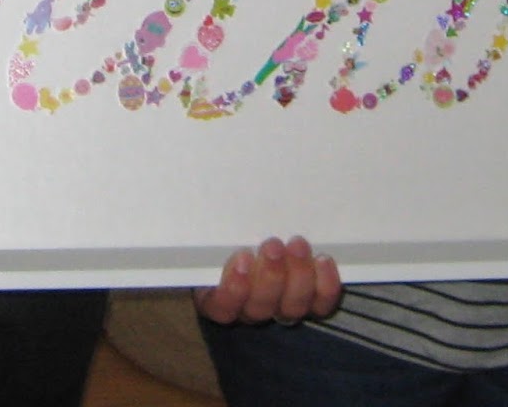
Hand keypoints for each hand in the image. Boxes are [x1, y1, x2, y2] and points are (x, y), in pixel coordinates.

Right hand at [193, 236, 341, 325]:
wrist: (261, 227)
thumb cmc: (231, 227)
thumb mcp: (216, 230)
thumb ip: (203, 225)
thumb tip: (182, 199)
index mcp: (219, 295)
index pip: (222, 306)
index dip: (233, 289)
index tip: (241, 259)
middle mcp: (251, 307)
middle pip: (259, 308)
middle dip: (269, 276)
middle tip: (273, 245)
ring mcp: (282, 307)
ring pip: (291, 308)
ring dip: (297, 277)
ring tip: (297, 245)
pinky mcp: (311, 302)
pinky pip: (320, 304)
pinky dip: (325, 285)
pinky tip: (323, 260)